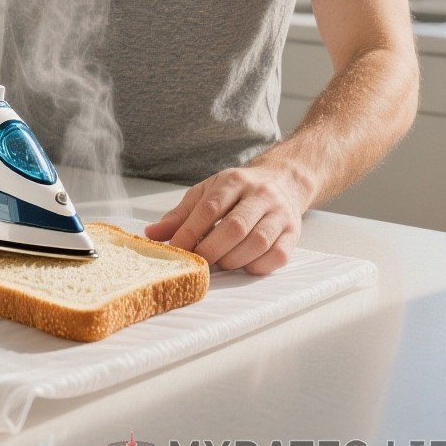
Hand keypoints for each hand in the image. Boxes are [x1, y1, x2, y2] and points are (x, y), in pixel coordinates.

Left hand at [143, 163, 306, 274]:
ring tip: (220, 263)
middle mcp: (259, 195)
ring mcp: (279, 214)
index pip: (209, 208)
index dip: (190, 232)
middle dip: (211, 250)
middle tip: (198, 262)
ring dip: (233, 260)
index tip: (177, 249)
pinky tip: (244, 264)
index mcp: (233, 181)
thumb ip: (180, 214)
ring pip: (257, 242)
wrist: (282, 180)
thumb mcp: (206, 192)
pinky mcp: (293, 232)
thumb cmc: (239, 190)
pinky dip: (257, 265)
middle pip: (235, 227)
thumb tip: (151, 233)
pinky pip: (278, 255)